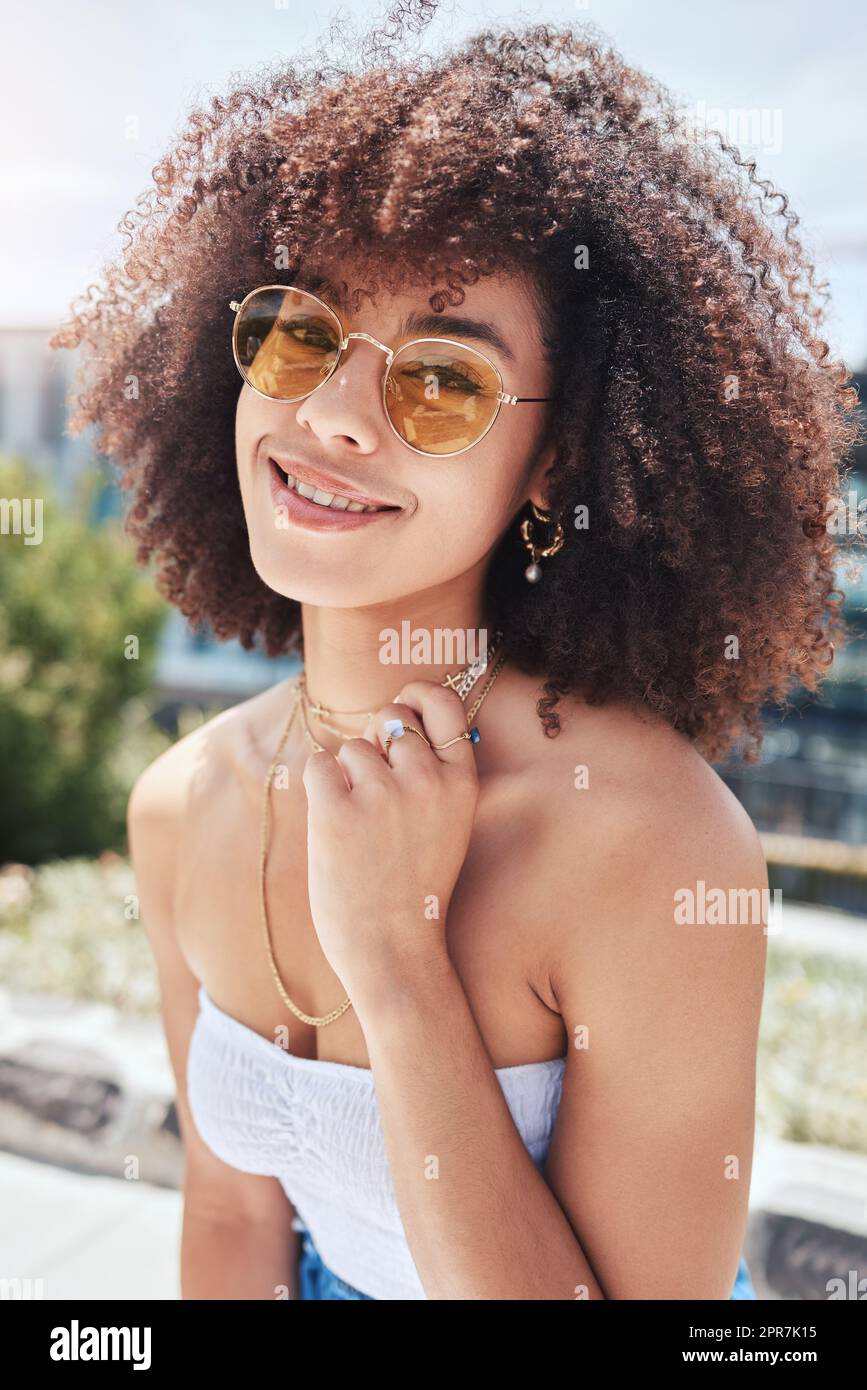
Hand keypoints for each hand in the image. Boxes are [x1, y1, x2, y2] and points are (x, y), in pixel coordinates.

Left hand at [301, 681, 478, 1007]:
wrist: (393, 948)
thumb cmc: (416, 887)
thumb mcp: (448, 825)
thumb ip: (433, 775)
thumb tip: (395, 721)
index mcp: (461, 783)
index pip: (444, 706)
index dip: (419, 695)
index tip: (404, 702)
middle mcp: (426, 780)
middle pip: (389, 722)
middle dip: (376, 746)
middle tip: (375, 796)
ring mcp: (382, 794)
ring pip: (353, 747)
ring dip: (347, 777)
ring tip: (360, 827)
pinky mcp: (337, 811)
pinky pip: (319, 765)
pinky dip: (320, 788)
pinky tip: (333, 824)